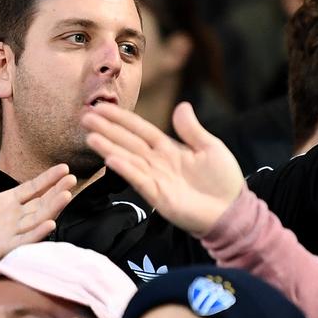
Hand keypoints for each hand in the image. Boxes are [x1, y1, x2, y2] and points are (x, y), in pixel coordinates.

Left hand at [0, 144, 75, 260]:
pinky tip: (50, 223)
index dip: (48, 179)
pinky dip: (37, 233)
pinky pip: (24, 240)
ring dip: (52, 208)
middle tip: (72, 179)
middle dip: (57, 192)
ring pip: (37, 219)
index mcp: (5, 202)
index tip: (64, 168)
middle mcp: (12, 218)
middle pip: (40, 203)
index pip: (32, 189)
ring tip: (66, 195)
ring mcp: (10, 233)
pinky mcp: (3, 248)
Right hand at [82, 102, 243, 237]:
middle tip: (85, 117)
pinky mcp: (159, 197)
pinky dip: (125, 169)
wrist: (232, 211)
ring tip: (90, 136)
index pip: (140, 129)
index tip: (102, 108)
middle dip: (107, 130)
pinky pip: (139, 180)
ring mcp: (156, 179)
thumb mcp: (210, 147)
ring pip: (128, 159)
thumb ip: (191, 129)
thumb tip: (181, 105)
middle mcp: (157, 162)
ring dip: (109, 147)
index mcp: (168, 149)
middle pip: (128, 142)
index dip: (121, 119)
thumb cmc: (223, 181)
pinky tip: (111, 159)